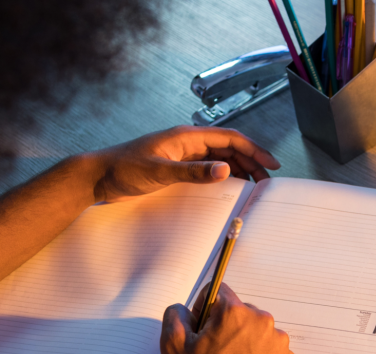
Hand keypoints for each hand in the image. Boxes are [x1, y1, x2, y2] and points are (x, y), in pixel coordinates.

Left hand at [86, 126, 280, 202]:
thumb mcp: (160, 171)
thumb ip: (194, 171)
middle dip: (251, 162)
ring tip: (254, 185)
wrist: (96, 176)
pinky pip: (209, 168)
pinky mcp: (178, 167)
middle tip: (266, 180)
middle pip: (229, 148)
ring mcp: (184, 155)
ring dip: (240, 169)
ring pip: (221, 158)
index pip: (230, 138)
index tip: (270, 163)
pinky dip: (224, 176)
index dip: (254, 149)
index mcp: (187, 136)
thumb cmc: (122, 168)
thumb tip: (225, 170)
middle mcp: (188, 142)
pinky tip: (231, 186)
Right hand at [160, 283, 294, 353]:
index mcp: (235, 313)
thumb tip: (184, 308)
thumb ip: (175, 315)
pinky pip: (268, 350)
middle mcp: (262, 322)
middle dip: (224, 327)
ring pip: (254, 332)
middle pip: (238, 312)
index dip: (203, 310)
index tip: (200, 330)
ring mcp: (278, 342)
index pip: (217, 292)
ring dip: (242, 343)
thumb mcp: (172, 348)